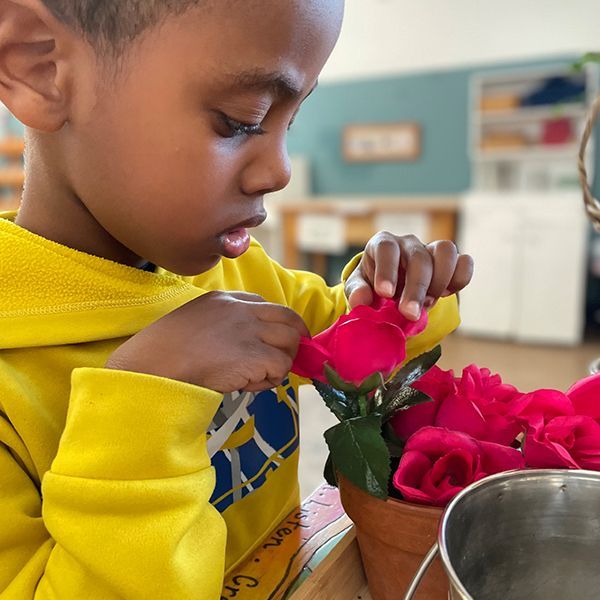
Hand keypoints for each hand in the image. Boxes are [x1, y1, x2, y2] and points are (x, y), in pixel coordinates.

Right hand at [105, 291, 309, 392]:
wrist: (153, 366)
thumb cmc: (163, 350)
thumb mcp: (194, 322)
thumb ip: (221, 326)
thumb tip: (241, 347)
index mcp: (225, 299)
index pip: (265, 305)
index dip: (277, 325)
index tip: (276, 342)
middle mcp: (242, 309)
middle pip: (288, 318)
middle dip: (295, 339)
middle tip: (286, 360)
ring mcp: (249, 330)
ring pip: (290, 342)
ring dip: (281, 362)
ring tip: (259, 377)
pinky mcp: (253, 355)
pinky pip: (280, 367)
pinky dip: (270, 379)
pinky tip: (249, 386)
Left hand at [344, 232, 473, 319]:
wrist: (391, 288)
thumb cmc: (372, 285)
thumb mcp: (359, 288)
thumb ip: (357, 293)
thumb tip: (360, 302)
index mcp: (382, 244)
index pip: (387, 248)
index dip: (387, 270)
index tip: (385, 294)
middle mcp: (408, 243)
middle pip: (418, 257)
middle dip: (416, 288)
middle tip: (410, 314)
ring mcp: (430, 249)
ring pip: (446, 251)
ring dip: (440, 281)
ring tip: (428, 304)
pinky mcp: (449, 261)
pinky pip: (464, 262)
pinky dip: (460, 278)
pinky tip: (447, 294)